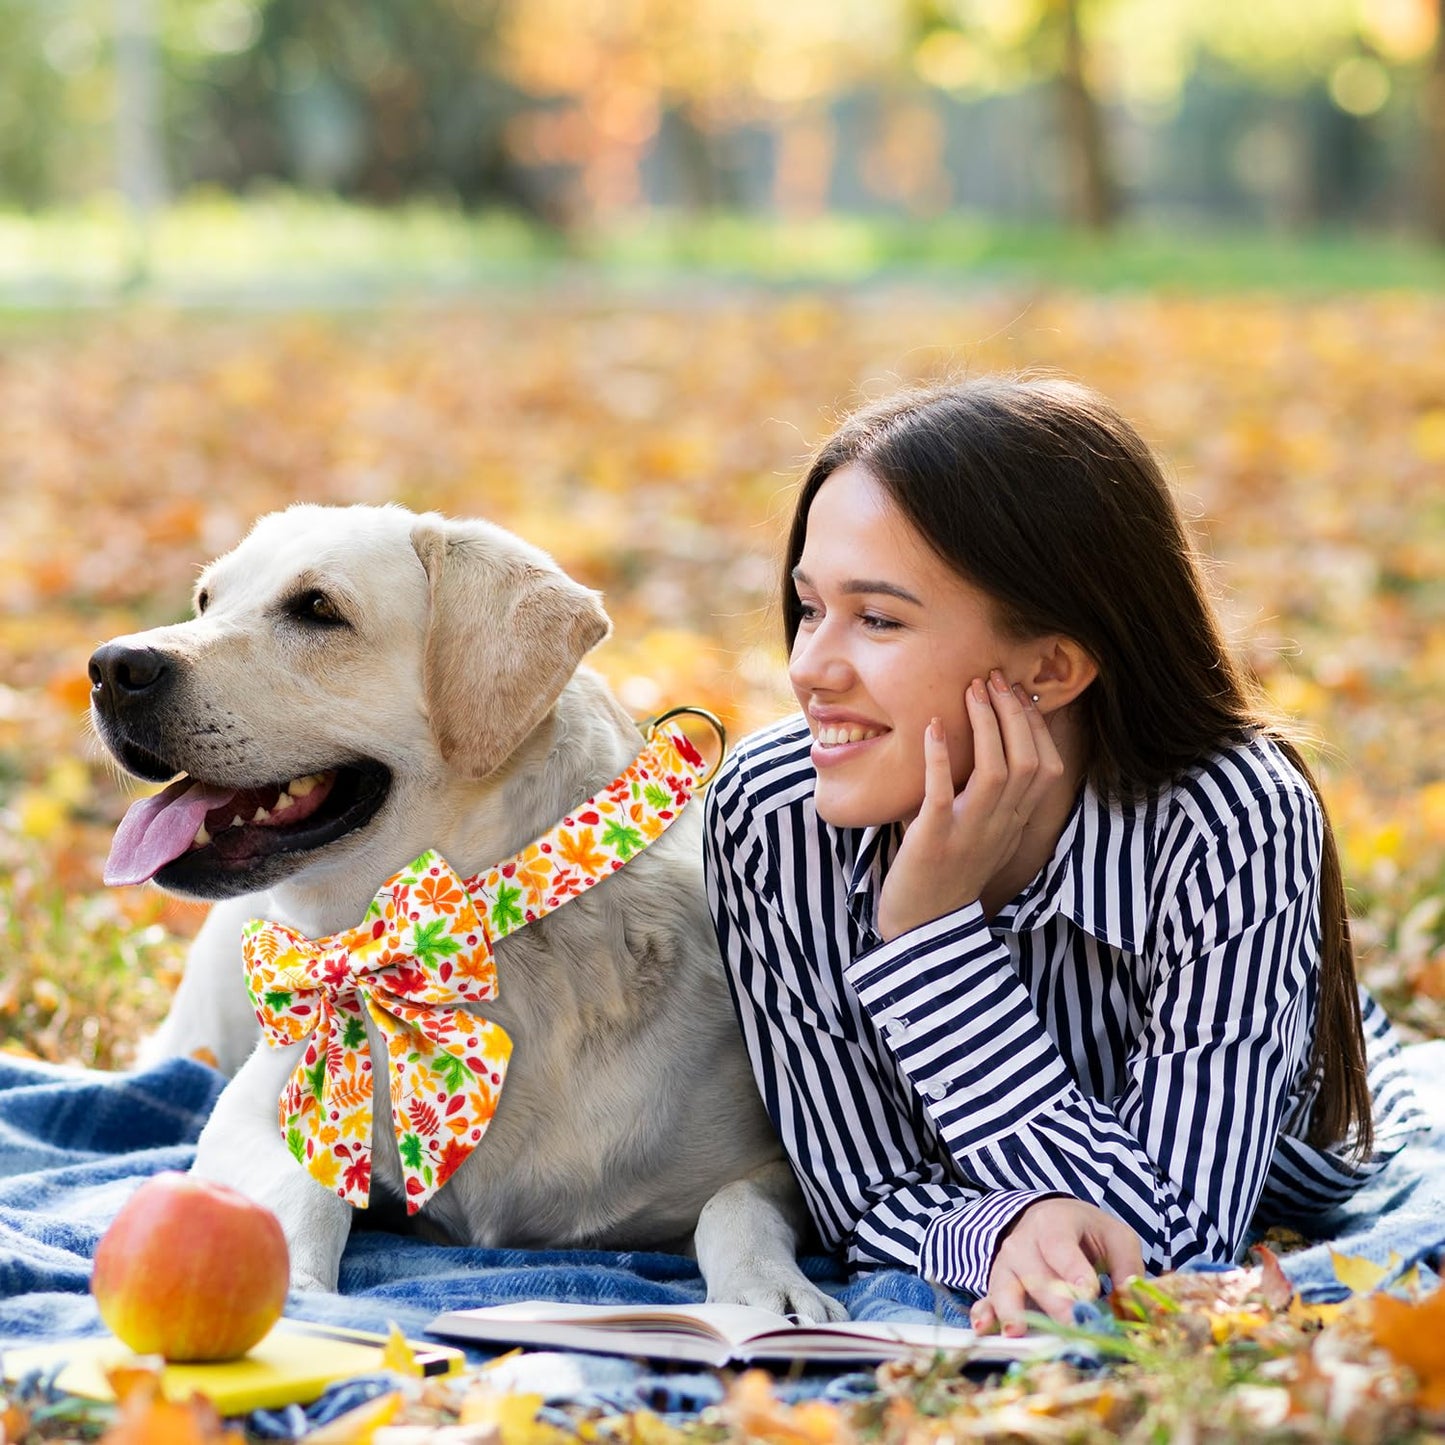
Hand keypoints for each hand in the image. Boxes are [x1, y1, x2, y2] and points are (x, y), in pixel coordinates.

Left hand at [877, 672, 1063, 940]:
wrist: (924, 928)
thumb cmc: (949, 875)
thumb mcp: (985, 836)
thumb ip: (993, 801)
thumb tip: (992, 752)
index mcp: (1014, 823)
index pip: (1046, 768)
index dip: (1037, 727)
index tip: (1023, 694)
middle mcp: (1001, 825)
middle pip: (1027, 762)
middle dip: (1015, 715)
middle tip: (997, 678)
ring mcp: (969, 831)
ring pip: (997, 772)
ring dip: (987, 725)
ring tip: (974, 689)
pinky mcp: (934, 837)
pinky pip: (943, 792)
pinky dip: (941, 757)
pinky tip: (933, 726)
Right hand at [971, 1197, 1144, 1334]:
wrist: (1048, 1219)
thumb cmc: (1086, 1233)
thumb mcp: (1114, 1237)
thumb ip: (1127, 1267)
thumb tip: (1129, 1303)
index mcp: (1054, 1223)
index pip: (1060, 1246)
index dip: (1073, 1269)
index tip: (1089, 1291)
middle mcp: (1024, 1241)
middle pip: (1035, 1273)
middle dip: (1053, 1302)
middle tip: (1073, 1326)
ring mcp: (1006, 1263)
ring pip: (1005, 1285)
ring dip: (1010, 1310)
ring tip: (1017, 1332)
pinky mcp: (999, 1284)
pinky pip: (987, 1298)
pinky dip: (984, 1313)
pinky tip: (983, 1328)